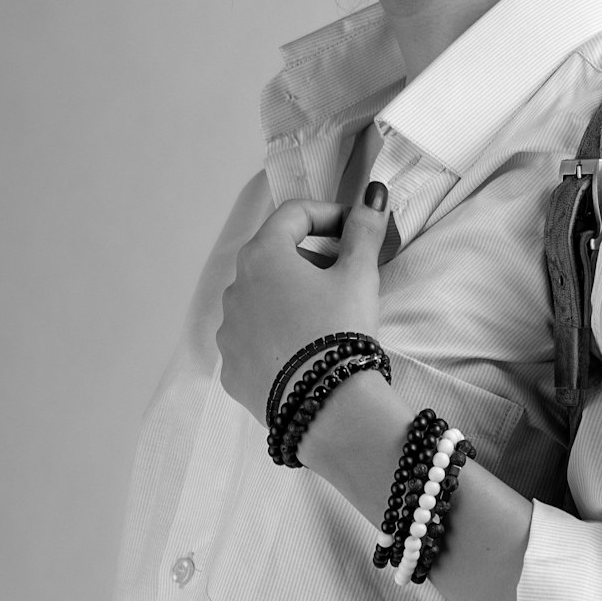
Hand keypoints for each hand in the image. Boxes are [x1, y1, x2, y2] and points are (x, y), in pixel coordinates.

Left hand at [216, 183, 389, 425]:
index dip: (328, 215)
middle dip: (310, 258)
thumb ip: (364, 230)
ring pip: (260, 298)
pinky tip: (305, 350)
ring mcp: (228, 330)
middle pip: (274, 256)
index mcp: (262, 256)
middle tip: (344, 276)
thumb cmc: (341, 328)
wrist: (327, 405)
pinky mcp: (231, 368)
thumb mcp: (359, 274)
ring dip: (290, 297)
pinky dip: (276, 335)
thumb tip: (373, 195)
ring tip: (326, 317)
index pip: (293, 215)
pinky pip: (253, 338)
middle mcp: (234, 288)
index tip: (354, 230)